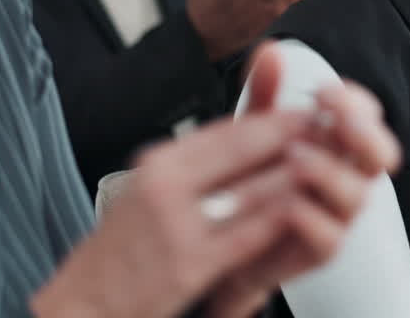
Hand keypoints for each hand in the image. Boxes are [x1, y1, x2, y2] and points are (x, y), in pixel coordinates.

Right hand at [30, 108, 312, 317]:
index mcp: (158, 163)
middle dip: (293, 137)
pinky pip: (247, 233)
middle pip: (244, 148)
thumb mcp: (151, 190)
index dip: (273, 118)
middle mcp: (166, 184)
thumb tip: (246, 134)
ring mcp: (178, 224)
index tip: (306, 111)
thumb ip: (199, 163)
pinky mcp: (189, 263)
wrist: (81, 305)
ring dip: (295, 174)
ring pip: (253, 189)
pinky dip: (278, 218)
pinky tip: (302, 208)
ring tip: (326, 164)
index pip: (226, 129)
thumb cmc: (120, 253)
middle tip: (328, 130)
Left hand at [201, 43, 401, 317]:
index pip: (366, 114)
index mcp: (337, 141)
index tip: (323, 92)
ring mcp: (335, 214)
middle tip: (332, 118)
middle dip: (362, 132)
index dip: (354, 101)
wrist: (222, 237)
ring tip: (295, 157)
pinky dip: (311, 219)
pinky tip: (286, 203)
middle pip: (382, 154)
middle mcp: (346, 175)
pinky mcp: (317, 250)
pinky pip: (330, 238)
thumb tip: (270, 48)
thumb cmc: (247, 176)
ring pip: (358, 195)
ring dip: (329, 172)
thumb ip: (265, 92)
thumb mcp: (252, 129)